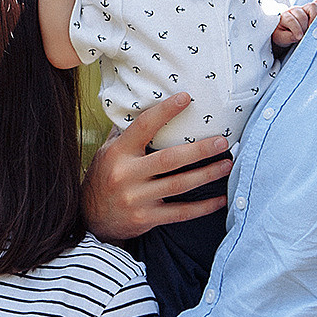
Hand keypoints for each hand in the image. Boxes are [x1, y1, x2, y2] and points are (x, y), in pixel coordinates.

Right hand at [82, 98, 231, 241]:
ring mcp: (136, 199)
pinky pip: (180, 213)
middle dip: (199, 150)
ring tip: (227, 164)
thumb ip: (125, 133)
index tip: (186, 98)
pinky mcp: (145, 219)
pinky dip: (203, 207)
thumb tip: (142, 103)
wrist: (89, 219)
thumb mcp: (107, 153)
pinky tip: (221, 199)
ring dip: (207, 174)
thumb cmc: (103, 178)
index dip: (165, 111)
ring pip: (179, 185)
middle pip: (169, 159)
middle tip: (222, 141)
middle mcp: (126, 175)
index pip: (143, 127)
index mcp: (118, 154)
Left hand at [272, 0, 316, 47]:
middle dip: (305, 27)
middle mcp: (294, 10)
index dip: (296, 29)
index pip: (290, 20)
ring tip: (313, 30)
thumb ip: (288, 37)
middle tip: (306, 36)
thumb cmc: (283, 35)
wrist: (284, 30)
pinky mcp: (312, 8)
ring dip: (315, 19)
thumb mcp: (281, 38)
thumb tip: (299, 36)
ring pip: (312, 7)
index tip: (299, 37)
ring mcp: (304, 8)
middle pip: (302, 15)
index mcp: (284, 16)